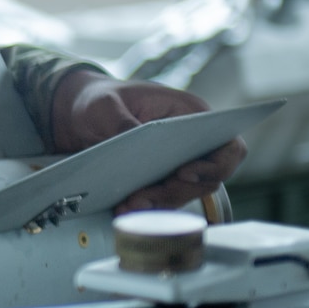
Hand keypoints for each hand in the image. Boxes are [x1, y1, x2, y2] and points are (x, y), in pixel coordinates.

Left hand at [51, 70, 247, 213]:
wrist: (81, 114)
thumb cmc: (102, 100)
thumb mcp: (105, 105)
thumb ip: (121, 122)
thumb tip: (134, 142)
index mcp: (191, 115)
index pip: (228, 146)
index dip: (216, 166)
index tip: (183, 173)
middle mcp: (191, 142)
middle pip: (207, 179)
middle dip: (178, 192)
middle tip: (144, 198)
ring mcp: (176, 163)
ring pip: (184, 193)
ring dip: (160, 203)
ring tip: (129, 205)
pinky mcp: (158, 179)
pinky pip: (161, 199)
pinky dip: (146, 206)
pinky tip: (124, 207)